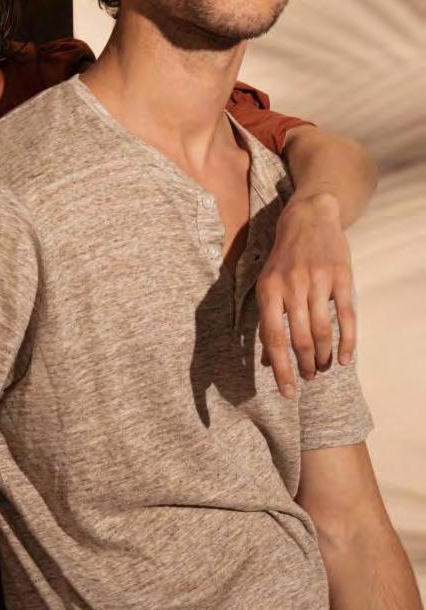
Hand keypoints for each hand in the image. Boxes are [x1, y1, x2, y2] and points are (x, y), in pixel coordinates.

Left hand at [256, 191, 355, 397]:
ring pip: (322, 331)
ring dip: (324, 356)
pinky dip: (347, 342)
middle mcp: (291, 285)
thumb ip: (267, 321)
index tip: (287, 392)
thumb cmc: (284, 257)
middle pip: (299, 339)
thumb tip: (264, 361)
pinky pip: (346, 317)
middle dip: (305, 366)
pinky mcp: (341, 277)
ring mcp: (317, 280)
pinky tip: (346, 358)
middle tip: (309, 378)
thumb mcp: (267, 284)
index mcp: (268, 289)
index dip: (280, 368)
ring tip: (324, 368)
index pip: (273, 338)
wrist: (309, 217)